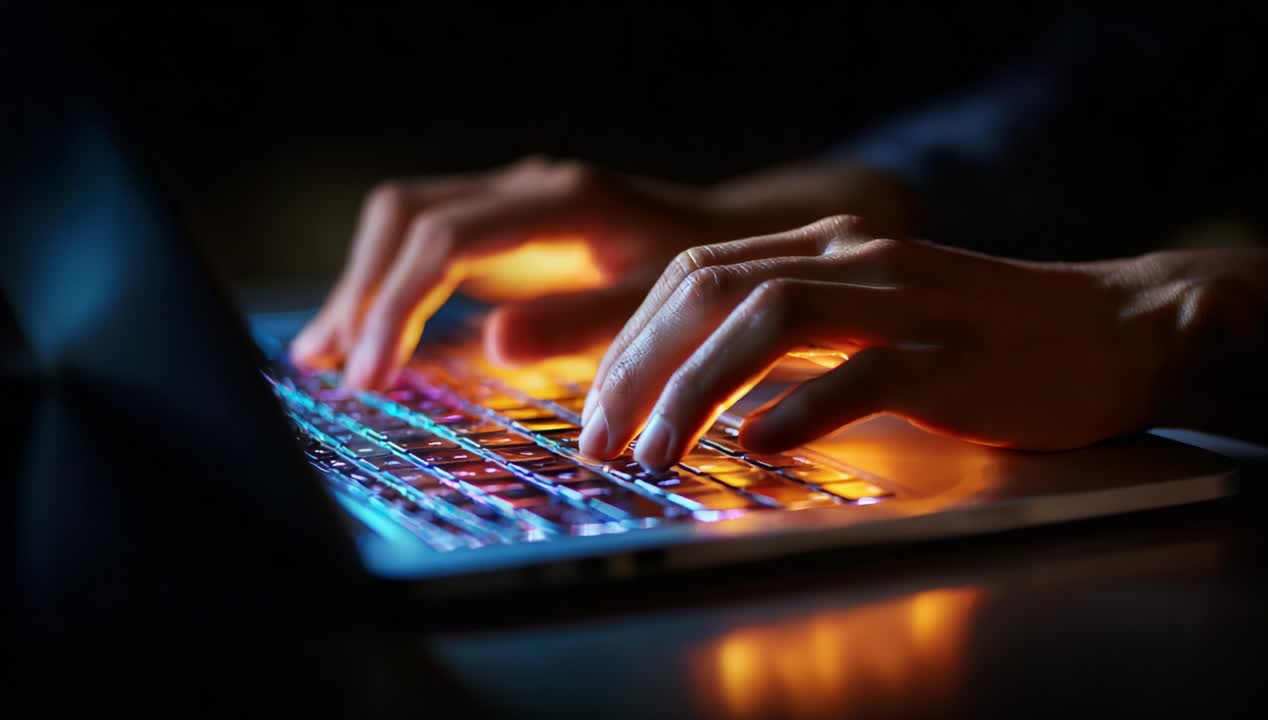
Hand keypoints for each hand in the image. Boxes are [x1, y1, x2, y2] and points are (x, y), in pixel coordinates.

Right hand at [290, 158, 913, 388]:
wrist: (743, 244)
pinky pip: (426, 242)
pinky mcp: (509, 227)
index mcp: (564, 201)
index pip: (445, 237)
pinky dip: (390, 286)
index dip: (397, 303)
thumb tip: (490, 342)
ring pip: (405, 222)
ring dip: (364, 286)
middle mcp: (529, 187)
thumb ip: (587, 323)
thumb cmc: (717, 283)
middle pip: (407, 216)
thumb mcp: (667, 309)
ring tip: (327, 357)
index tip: (373, 374)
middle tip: (345, 375)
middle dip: (364, 293)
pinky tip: (364, 336)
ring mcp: (514, 202)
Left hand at [579, 215, 1218, 468]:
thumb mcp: (869, 314)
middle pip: (713, 288)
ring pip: (772, 318)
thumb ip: (790, 336)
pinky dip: (799, 408)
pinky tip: (756, 444)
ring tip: (657, 450)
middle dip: (639, 364)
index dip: (633, 337)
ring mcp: (907, 302)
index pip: (696, 273)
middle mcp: (856, 259)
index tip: (600, 404)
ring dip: (697, 386)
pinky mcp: (953, 358)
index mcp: (826, 246)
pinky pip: (863, 375)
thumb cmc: (975, 337)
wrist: (1109, 330)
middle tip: (602, 436)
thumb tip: (695, 386)